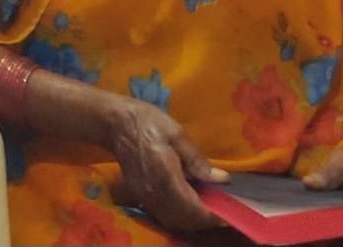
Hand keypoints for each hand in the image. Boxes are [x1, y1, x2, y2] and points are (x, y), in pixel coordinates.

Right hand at [105, 96, 226, 234]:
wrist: (112, 122)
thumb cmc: (146, 121)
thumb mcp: (175, 133)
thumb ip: (198, 160)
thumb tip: (222, 180)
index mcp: (166, 177)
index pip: (194, 209)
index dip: (214, 216)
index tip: (230, 212)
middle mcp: (156, 193)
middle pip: (186, 221)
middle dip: (206, 220)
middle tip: (221, 209)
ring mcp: (146, 197)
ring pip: (175, 221)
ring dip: (193, 220)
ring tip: (206, 207)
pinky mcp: (140, 196)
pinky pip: (164, 216)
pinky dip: (180, 216)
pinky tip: (187, 203)